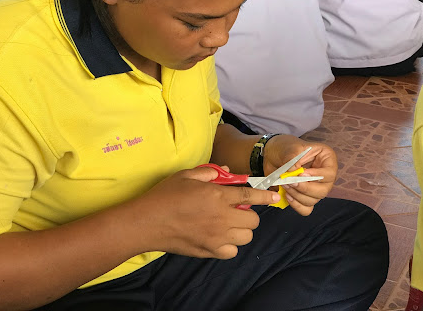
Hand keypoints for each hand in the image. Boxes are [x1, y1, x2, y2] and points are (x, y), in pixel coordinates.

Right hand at [131, 166, 280, 259]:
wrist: (148, 222)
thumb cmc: (165, 196)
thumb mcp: (185, 175)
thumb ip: (209, 172)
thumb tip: (226, 172)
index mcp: (217, 196)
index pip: (250, 195)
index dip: (265, 196)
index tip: (274, 196)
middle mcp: (222, 218)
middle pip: (253, 220)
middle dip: (248, 212)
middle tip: (235, 208)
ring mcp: (217, 237)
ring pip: (245, 237)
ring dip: (241, 228)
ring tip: (228, 223)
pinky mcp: (209, 251)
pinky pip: (232, 251)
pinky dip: (230, 245)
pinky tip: (220, 237)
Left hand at [263, 135, 337, 215]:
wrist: (272, 154)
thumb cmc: (285, 147)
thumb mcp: (289, 147)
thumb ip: (292, 158)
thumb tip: (294, 171)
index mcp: (326, 159)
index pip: (330, 173)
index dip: (317, 176)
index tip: (302, 172)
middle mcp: (324, 176)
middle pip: (323, 190)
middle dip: (305, 188)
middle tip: (290, 181)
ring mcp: (315, 188)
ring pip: (313, 200)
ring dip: (297, 195)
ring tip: (285, 184)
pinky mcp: (305, 197)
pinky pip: (306, 209)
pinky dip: (296, 205)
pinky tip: (287, 195)